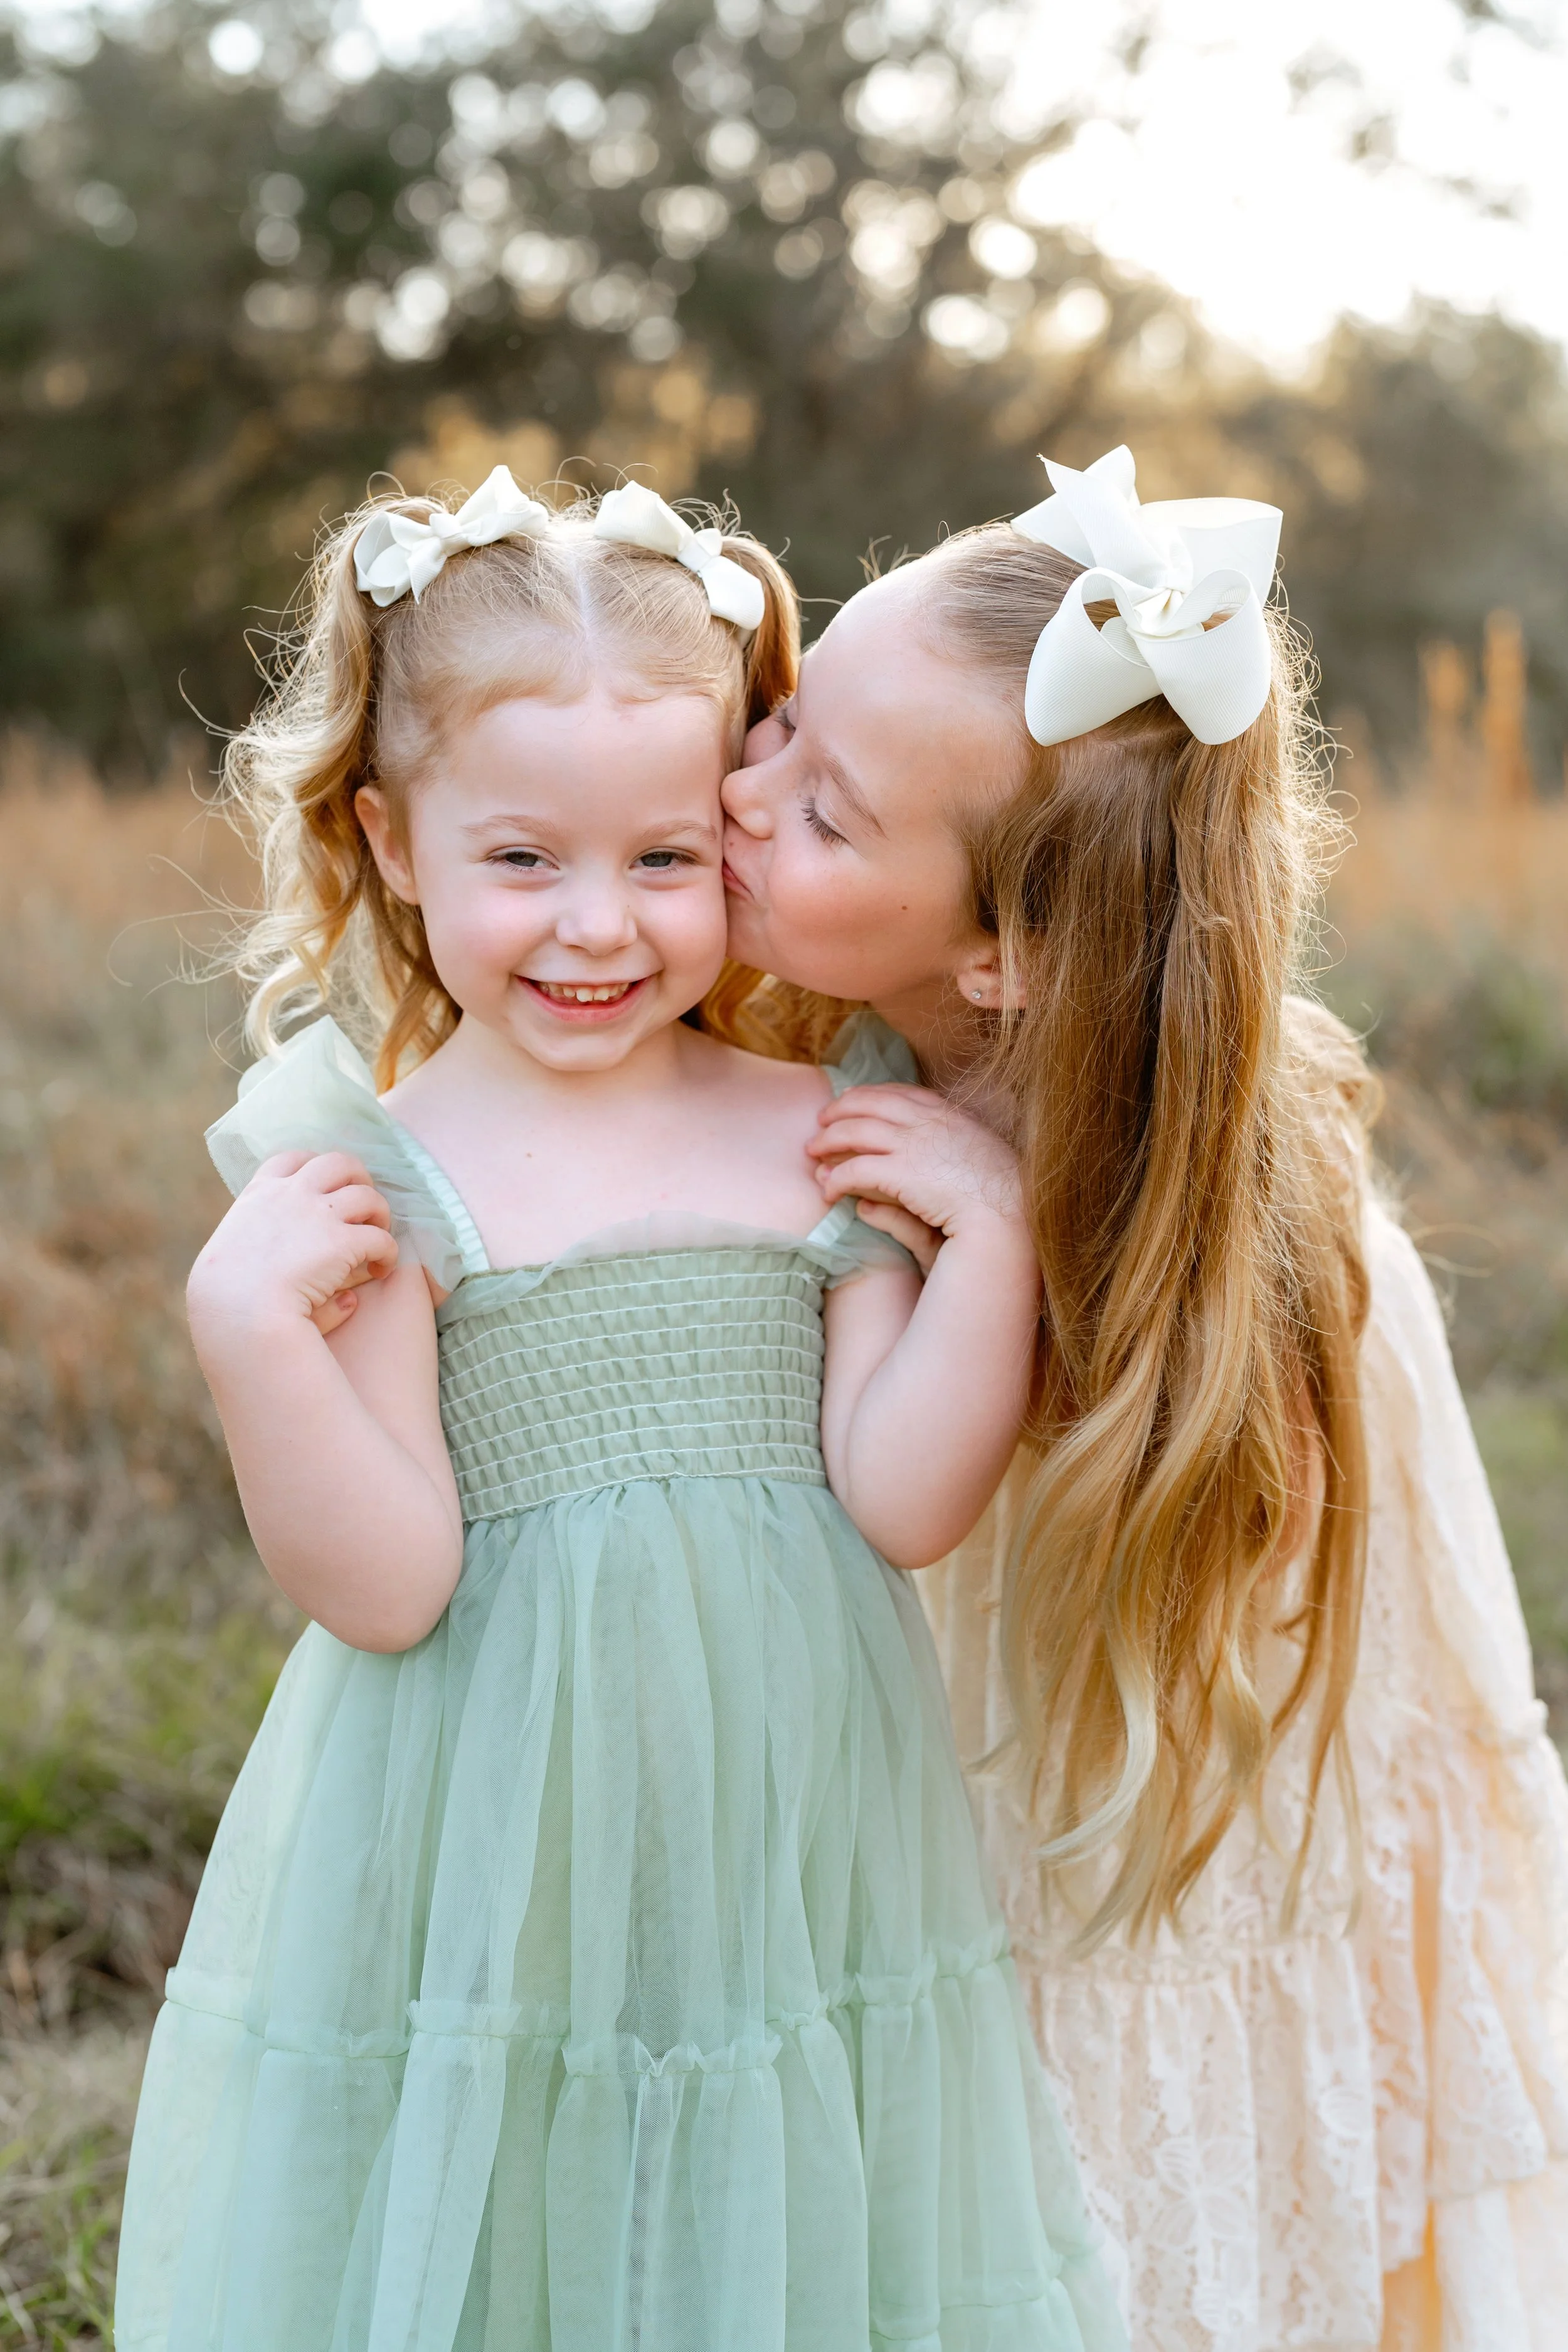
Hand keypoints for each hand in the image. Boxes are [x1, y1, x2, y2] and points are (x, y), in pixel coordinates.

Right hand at [188, 1151, 397, 1346]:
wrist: (237, 1314)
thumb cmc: (226, 1298)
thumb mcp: (235, 1261)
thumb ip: (272, 1254)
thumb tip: (292, 1258)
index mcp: (259, 1196)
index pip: (292, 1160)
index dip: (316, 1168)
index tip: (329, 1187)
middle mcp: (290, 1195)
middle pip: (338, 1163)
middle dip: (359, 1178)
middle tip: (365, 1207)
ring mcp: (318, 1215)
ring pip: (368, 1196)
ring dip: (379, 1213)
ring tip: (378, 1236)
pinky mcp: (341, 1241)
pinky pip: (381, 1238)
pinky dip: (388, 1252)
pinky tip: (381, 1270)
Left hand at [807, 1086, 1031, 1262]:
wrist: (1014, 1215)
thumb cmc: (1005, 1199)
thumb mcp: (976, 1164)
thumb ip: (945, 1155)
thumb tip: (930, 1150)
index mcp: (953, 1115)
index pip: (903, 1093)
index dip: (873, 1094)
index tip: (854, 1097)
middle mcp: (931, 1122)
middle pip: (873, 1103)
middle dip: (842, 1109)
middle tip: (821, 1120)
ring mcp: (916, 1144)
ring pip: (858, 1131)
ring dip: (830, 1139)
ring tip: (813, 1152)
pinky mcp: (903, 1172)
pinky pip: (857, 1169)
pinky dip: (837, 1178)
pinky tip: (828, 1190)